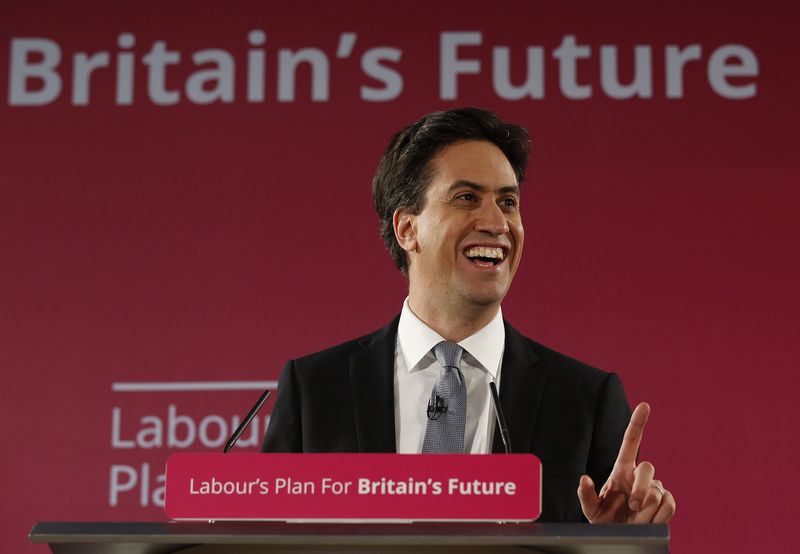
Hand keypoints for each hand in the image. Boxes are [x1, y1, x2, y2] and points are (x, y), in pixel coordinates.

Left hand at [577, 402, 675, 522]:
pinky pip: (669, 504)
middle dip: (640, 489)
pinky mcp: (666, 502)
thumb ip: (585, 494)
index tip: (644, 405)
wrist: (618, 537)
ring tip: (636, 518)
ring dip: (646, 509)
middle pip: (648, 468)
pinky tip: (648, 521)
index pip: (631, 442)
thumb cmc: (603, 520)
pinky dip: (659, 516)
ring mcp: (654, 488)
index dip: (638, 423)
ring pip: (657, 492)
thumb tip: (584, 479)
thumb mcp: (590, 509)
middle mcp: (639, 476)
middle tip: (631, 507)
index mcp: (621, 470)